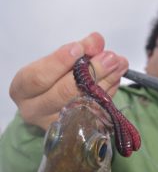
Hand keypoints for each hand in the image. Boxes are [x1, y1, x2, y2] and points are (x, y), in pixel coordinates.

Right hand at [10, 32, 127, 130]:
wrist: (50, 104)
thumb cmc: (50, 77)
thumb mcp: (56, 61)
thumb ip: (76, 50)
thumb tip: (97, 41)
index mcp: (23, 90)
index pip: (38, 78)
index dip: (59, 62)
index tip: (80, 48)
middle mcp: (36, 110)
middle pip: (64, 93)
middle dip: (91, 72)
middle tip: (111, 57)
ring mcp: (58, 124)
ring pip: (84, 104)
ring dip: (107, 81)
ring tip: (120, 64)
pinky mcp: (77, 129)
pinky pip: (96, 111)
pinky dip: (109, 93)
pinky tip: (116, 78)